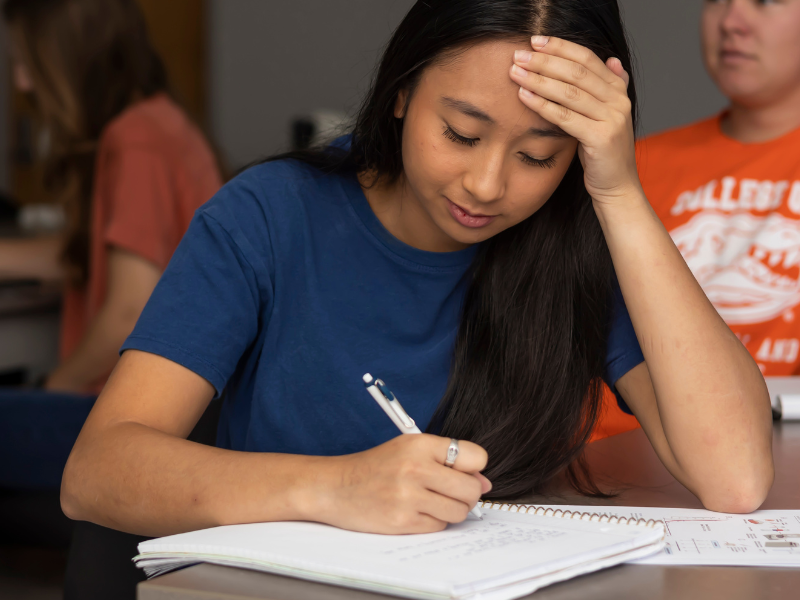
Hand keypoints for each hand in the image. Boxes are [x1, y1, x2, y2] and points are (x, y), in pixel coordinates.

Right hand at [318, 435, 490, 534]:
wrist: (336, 486)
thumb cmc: (375, 467)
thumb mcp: (408, 449)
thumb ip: (448, 460)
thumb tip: (485, 483)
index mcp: (420, 444)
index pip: (475, 456)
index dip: (474, 468)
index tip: (464, 472)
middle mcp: (416, 468)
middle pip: (471, 488)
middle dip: (467, 494)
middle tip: (450, 491)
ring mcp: (409, 496)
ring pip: (459, 511)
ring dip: (451, 510)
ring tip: (431, 501)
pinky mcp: (403, 521)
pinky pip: (439, 526)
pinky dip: (432, 521)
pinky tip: (415, 511)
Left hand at [509, 36, 640, 205]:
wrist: (617, 187)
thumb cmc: (603, 153)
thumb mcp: (607, 117)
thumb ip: (608, 89)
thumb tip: (612, 60)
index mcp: (618, 90)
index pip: (587, 58)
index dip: (561, 47)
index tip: (535, 41)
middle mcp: (618, 100)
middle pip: (577, 71)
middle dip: (545, 61)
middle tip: (518, 55)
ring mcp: (612, 119)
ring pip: (569, 92)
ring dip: (539, 79)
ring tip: (515, 72)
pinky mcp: (601, 138)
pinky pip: (566, 117)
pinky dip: (543, 105)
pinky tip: (524, 96)